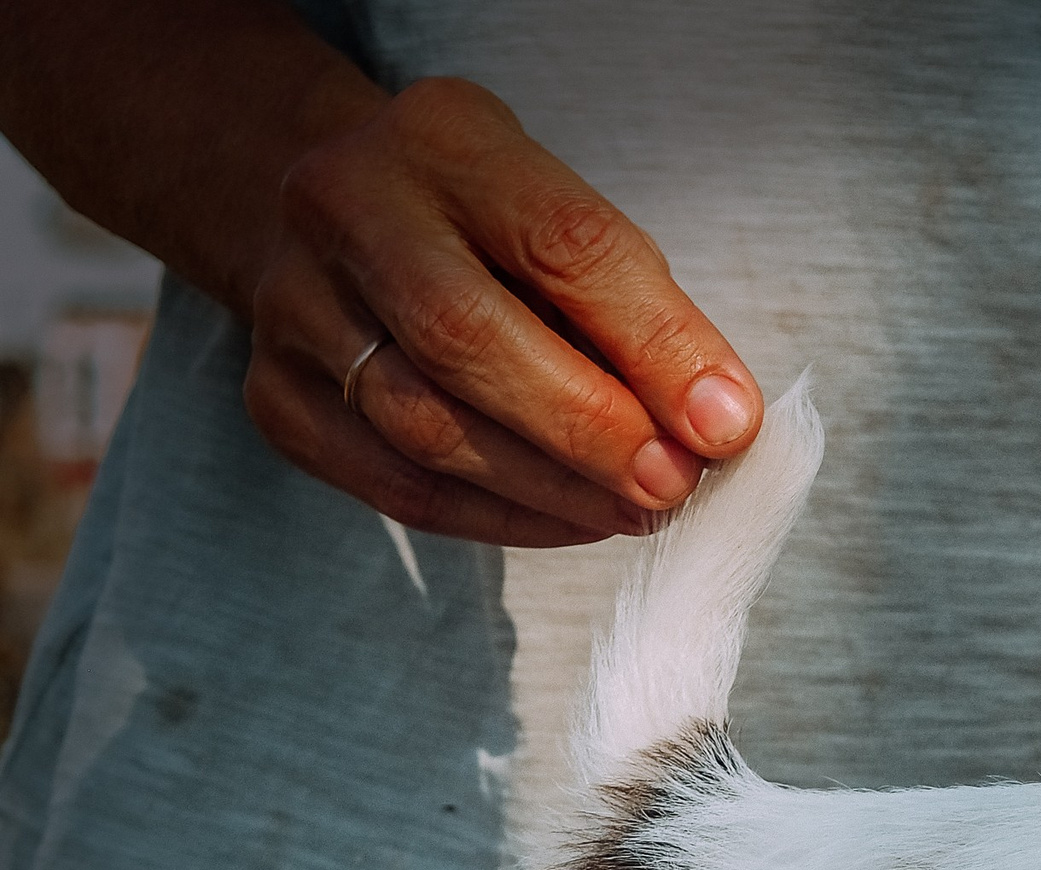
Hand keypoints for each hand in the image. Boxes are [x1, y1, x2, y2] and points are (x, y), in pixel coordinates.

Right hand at [244, 77, 761, 546]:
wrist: (333, 220)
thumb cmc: (487, 229)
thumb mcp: (562, 218)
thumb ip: (636, 311)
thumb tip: (716, 428)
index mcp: (444, 140)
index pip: (561, 244)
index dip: (654, 344)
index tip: (727, 426)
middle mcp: (347, 209)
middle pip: (467, 340)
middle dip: (589, 429)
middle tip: (673, 486)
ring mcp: (295, 306)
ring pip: (426, 428)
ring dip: (552, 489)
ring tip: (637, 509)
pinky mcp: (276, 398)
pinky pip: (396, 488)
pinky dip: (500, 520)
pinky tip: (570, 521)